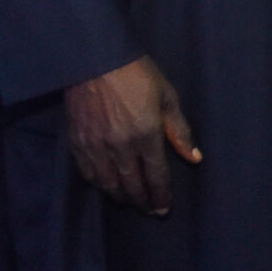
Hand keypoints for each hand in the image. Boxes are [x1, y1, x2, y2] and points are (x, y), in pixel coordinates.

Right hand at [64, 56, 198, 215]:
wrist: (94, 60)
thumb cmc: (138, 74)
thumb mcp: (167, 97)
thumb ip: (179, 131)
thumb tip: (194, 158)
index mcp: (146, 135)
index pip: (156, 175)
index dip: (161, 195)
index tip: (164, 209)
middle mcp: (120, 147)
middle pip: (132, 185)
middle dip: (143, 201)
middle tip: (150, 211)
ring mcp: (96, 147)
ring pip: (108, 184)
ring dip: (121, 197)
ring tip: (131, 202)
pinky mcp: (77, 143)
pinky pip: (88, 174)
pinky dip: (99, 185)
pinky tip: (107, 187)